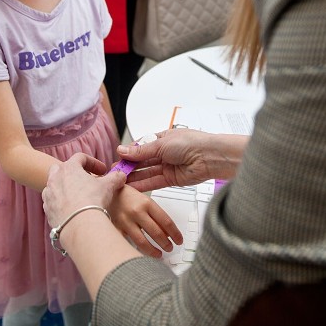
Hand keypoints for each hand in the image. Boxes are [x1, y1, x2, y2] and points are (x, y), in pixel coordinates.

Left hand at [43, 153, 122, 227]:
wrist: (79, 225)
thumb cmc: (92, 201)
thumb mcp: (109, 185)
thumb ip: (115, 177)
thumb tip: (121, 175)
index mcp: (69, 168)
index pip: (80, 157)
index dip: (93, 163)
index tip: (103, 171)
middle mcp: (55, 178)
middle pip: (62, 168)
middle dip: (74, 173)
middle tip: (86, 181)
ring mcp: (48, 194)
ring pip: (55, 185)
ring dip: (65, 188)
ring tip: (78, 197)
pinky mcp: (47, 209)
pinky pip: (53, 202)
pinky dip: (61, 203)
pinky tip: (72, 210)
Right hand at [107, 185, 182, 257]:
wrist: (105, 192)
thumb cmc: (126, 195)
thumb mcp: (144, 199)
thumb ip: (155, 214)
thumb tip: (167, 231)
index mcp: (146, 203)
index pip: (166, 221)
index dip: (175, 233)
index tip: (179, 240)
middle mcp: (137, 212)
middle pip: (156, 233)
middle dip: (166, 244)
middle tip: (170, 248)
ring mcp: (125, 221)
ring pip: (142, 241)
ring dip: (153, 251)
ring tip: (159, 254)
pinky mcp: (116, 228)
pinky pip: (128, 243)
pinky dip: (136, 250)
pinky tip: (141, 254)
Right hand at [119, 129, 246, 192]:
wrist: (209, 157)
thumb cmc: (191, 143)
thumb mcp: (161, 144)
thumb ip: (141, 151)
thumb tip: (123, 150)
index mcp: (163, 139)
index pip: (142, 146)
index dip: (130, 153)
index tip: (118, 158)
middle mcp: (165, 153)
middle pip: (143, 160)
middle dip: (130, 165)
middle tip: (116, 171)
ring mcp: (168, 166)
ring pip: (147, 172)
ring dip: (134, 176)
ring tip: (120, 180)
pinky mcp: (172, 179)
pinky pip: (154, 181)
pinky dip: (143, 184)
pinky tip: (132, 186)